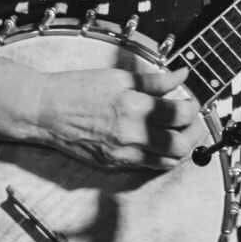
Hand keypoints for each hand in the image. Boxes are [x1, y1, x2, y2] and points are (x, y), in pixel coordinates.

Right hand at [34, 62, 206, 172]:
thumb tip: (181, 75)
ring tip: (180, 133)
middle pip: (180, 145)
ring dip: (180, 148)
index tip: (192, 101)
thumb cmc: (78, 89)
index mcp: (133, 107)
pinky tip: (159, 142)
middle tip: (194, 121)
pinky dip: (160, 156)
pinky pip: (147, 166)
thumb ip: (154, 81)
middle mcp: (131, 135)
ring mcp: (122, 154)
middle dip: (194, 133)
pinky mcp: (114, 165)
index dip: (193, 108)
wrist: (45, 111)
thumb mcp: (119, 76)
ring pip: (167, 162)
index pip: (179, 115)